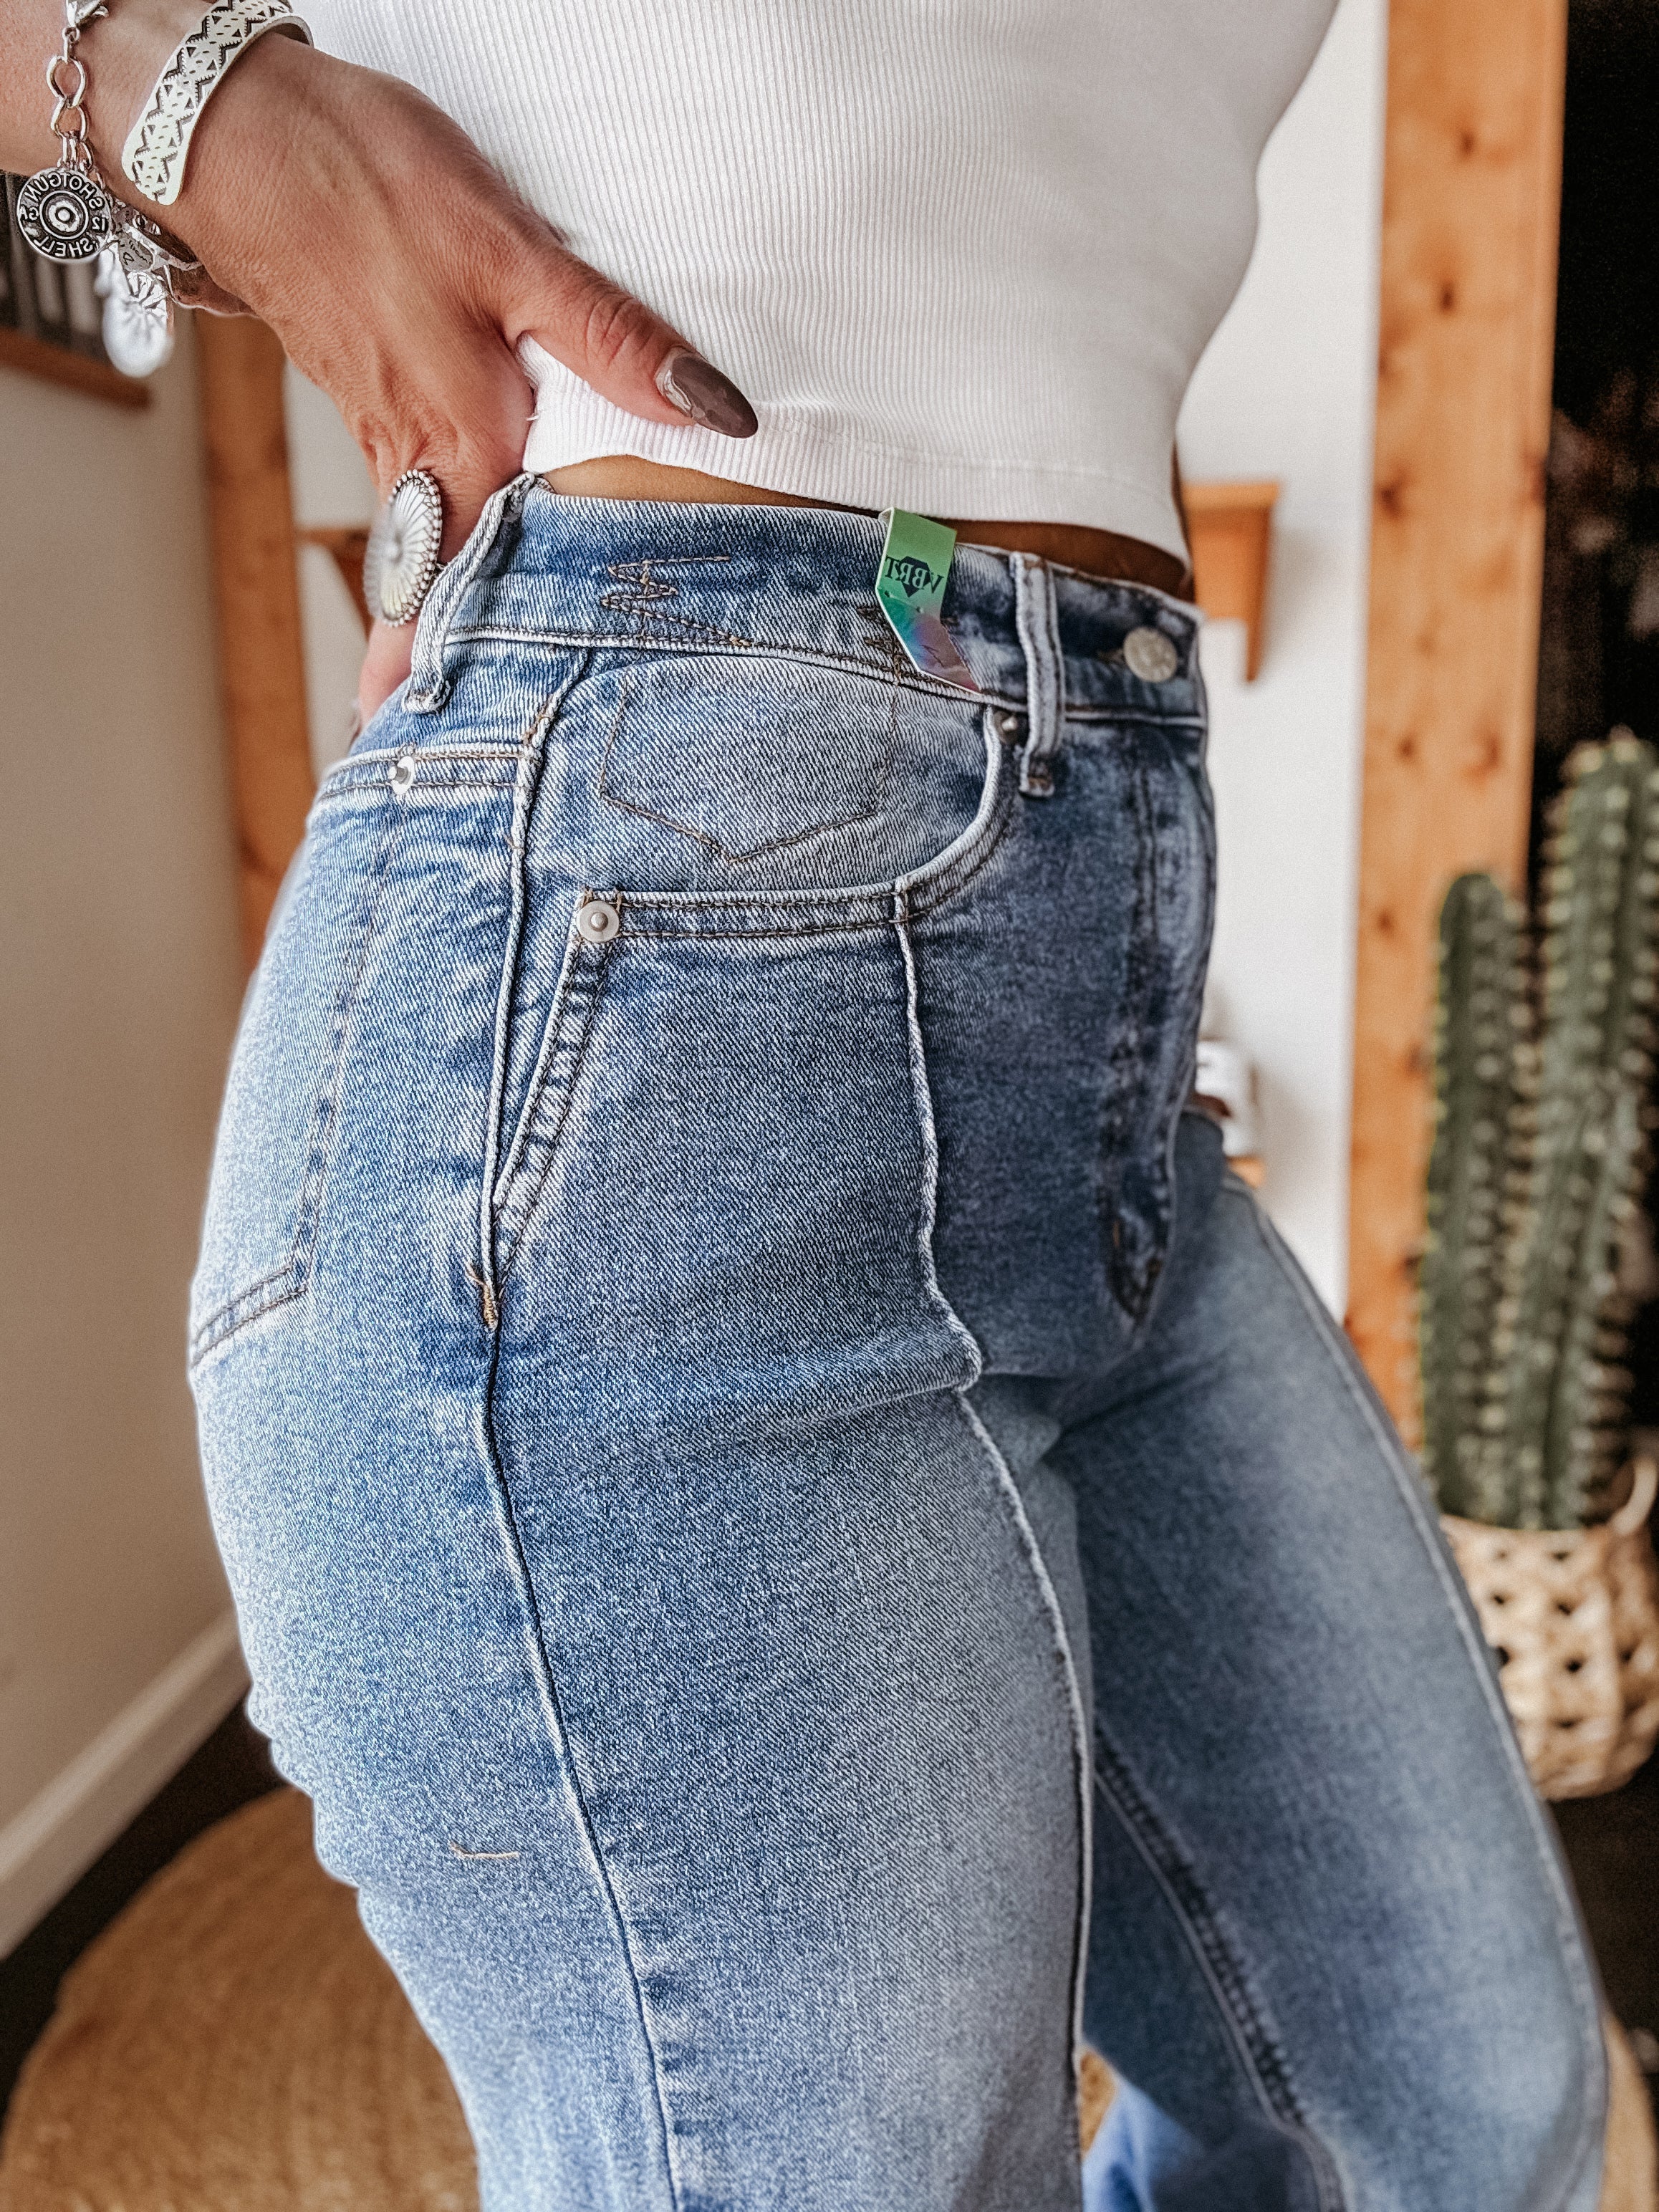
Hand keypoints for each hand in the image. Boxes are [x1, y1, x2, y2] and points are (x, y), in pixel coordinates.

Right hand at [135, 25, 757, 720]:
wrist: (235, 132)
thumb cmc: (366, 184)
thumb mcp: (508, 254)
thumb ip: (609, 340)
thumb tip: (711, 410)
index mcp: (460, 445)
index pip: (456, 600)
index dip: (447, 687)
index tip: (434, 764)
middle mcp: (421, 461)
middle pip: (435, 600)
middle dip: (438, 686)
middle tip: (436, 766)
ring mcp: (391, 434)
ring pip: (424, 556)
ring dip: (437, 626)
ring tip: (454, 699)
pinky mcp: (378, 399)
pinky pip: (414, 503)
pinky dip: (430, 557)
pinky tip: (455, 570)